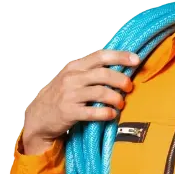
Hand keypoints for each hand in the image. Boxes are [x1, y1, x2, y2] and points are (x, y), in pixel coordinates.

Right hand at [21, 49, 140, 151]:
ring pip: (100, 92)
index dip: (120, 56)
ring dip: (116, 98)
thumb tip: (119, 69)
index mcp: (74, 66)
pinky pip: (93, 112)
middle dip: (121, 80)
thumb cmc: (60, 96)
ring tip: (121, 104)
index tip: (135, 60)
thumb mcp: (71, 78)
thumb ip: (90, 72)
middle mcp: (71, 78)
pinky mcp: (69, 112)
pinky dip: (106, 113)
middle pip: (103, 74)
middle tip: (129, 87)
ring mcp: (70, 95)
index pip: (100, 56)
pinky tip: (112, 114)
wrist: (39, 117)